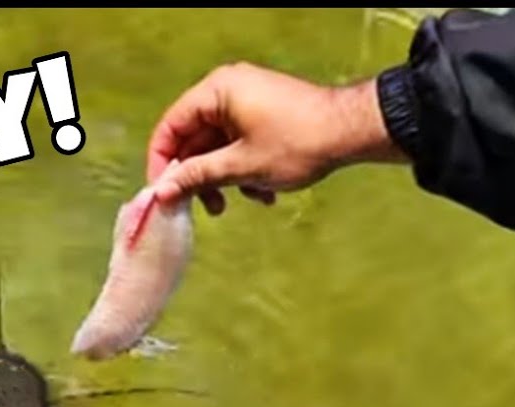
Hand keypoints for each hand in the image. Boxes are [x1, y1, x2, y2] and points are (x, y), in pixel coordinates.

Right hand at [146, 62, 405, 214]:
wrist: (352, 132)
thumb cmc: (297, 143)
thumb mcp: (240, 166)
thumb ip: (197, 177)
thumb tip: (162, 192)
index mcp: (216, 92)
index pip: (170, 127)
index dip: (162, 163)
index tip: (163, 194)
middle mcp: (227, 90)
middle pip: (194, 139)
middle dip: (200, 177)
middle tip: (203, 207)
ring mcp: (247, 102)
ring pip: (218, 146)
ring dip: (224, 178)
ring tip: (236, 203)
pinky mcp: (263, 115)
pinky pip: (238, 143)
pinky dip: (243, 169)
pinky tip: (262, 193)